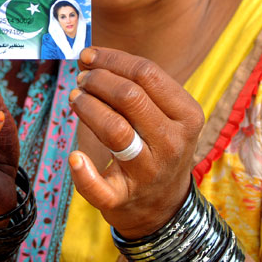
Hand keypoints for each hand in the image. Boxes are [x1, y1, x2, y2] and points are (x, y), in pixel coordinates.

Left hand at [68, 47, 203, 238]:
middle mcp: (172, 143)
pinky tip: (74, 157)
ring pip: (114, 129)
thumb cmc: (157, 146)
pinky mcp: (124, 199)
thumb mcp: (164, 115)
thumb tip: (90, 57)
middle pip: (129, 97)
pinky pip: (100, 187)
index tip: (89, 56)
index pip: (148, 74)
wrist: (164, 206)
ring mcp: (149, 173)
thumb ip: (134, 85)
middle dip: (98, 80)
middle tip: (82, 79)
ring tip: (75, 98)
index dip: (112, 59)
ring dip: (87, 106)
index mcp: (187, 116)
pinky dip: (84, 174)